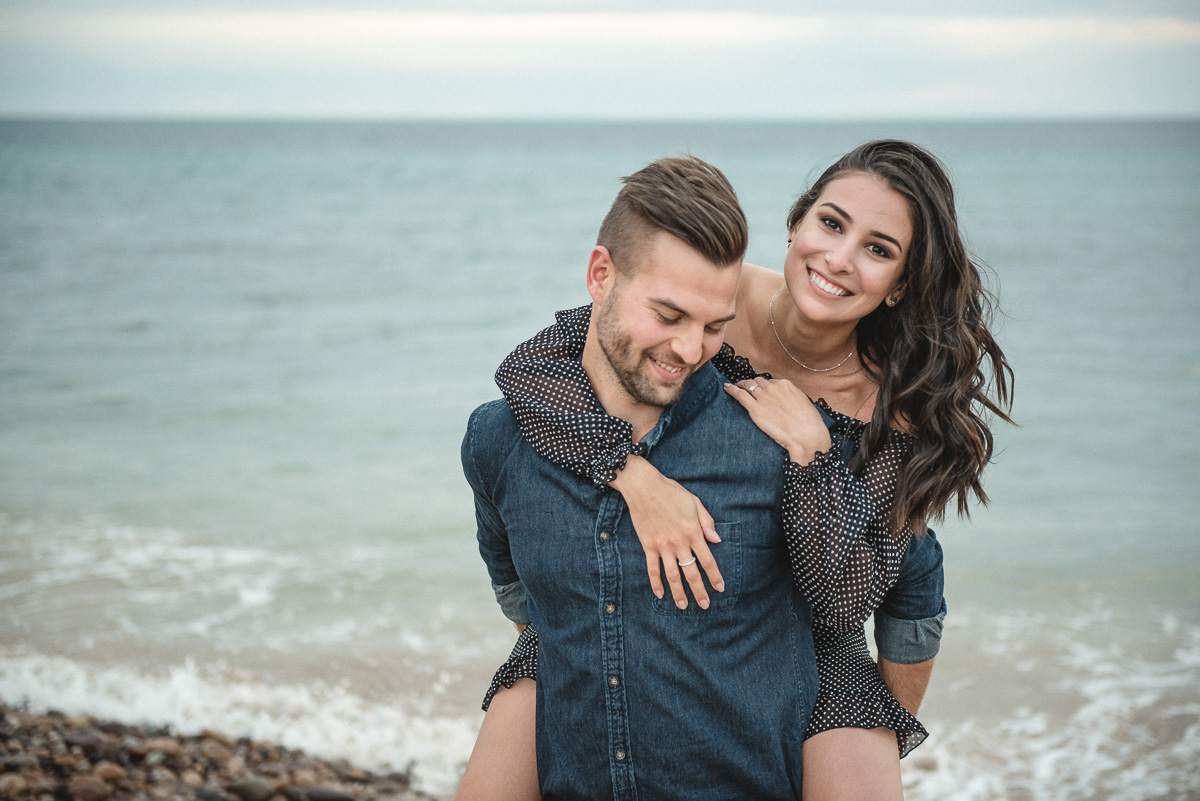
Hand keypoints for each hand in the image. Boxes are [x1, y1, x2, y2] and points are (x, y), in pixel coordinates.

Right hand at [611, 455, 723, 609]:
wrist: (644, 487)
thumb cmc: (671, 492)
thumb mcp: (694, 502)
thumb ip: (707, 522)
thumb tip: (717, 541)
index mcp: (693, 532)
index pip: (707, 560)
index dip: (714, 576)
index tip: (720, 588)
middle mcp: (679, 542)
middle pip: (691, 572)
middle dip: (699, 591)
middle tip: (705, 605)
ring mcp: (662, 546)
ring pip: (672, 575)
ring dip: (679, 592)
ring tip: (684, 606)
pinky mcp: (648, 545)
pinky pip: (652, 568)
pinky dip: (656, 583)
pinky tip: (660, 594)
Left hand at [723, 378, 831, 463]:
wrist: (806, 435)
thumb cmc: (808, 422)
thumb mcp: (802, 401)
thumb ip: (791, 396)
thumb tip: (785, 397)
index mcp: (785, 384)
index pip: (770, 381)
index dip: (765, 386)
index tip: (762, 390)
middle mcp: (773, 388)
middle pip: (758, 382)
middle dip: (752, 384)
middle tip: (747, 387)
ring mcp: (763, 398)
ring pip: (748, 385)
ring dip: (741, 385)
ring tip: (735, 386)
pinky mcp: (755, 409)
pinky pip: (740, 395)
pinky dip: (732, 390)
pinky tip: (726, 387)